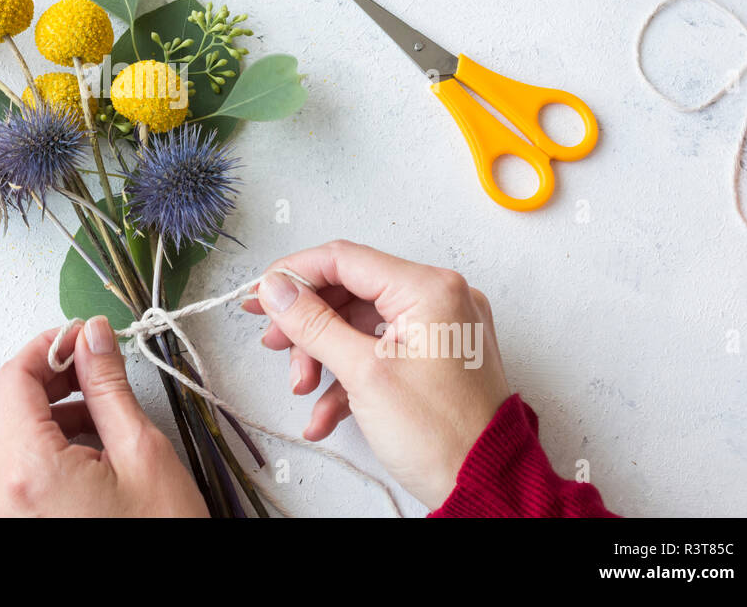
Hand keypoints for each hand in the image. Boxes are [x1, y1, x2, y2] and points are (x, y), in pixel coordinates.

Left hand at [0, 315, 208, 516]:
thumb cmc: (162, 540)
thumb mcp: (141, 453)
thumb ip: (108, 386)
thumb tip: (92, 337)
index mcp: (27, 472)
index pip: (11, 379)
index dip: (47, 346)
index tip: (80, 336)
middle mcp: (2, 497)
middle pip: (8, 407)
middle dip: (52, 376)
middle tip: (96, 363)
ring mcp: (5, 517)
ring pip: (15, 438)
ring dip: (53, 411)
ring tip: (104, 409)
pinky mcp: (18, 527)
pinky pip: (22, 471)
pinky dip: (51, 447)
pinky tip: (92, 446)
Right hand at [243, 240, 511, 509]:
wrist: (485, 488)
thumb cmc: (443, 435)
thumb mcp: (364, 374)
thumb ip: (314, 324)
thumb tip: (276, 289)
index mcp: (429, 288)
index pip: (344, 259)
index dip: (294, 274)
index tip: (261, 295)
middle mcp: (439, 298)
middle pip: (349, 292)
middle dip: (307, 325)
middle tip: (274, 343)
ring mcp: (438, 328)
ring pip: (359, 324)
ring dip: (323, 356)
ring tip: (302, 389)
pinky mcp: (434, 356)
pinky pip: (379, 350)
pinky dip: (349, 376)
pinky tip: (325, 412)